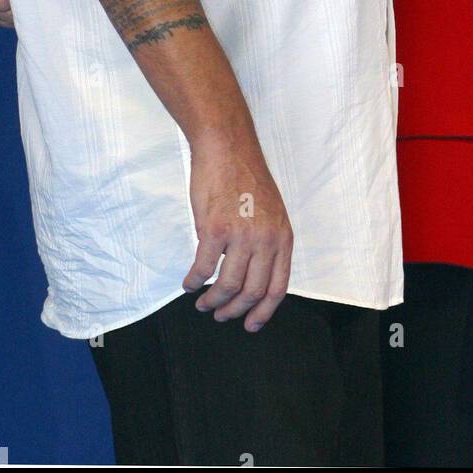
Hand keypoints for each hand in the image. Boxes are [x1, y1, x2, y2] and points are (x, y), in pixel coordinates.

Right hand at [184, 122, 292, 331]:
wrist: (228, 148)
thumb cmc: (246, 178)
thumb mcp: (270, 213)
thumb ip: (266, 243)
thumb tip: (252, 274)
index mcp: (282, 237)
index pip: (278, 287)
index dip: (264, 312)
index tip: (251, 325)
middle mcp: (265, 240)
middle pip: (252, 292)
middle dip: (234, 311)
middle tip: (221, 315)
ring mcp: (241, 236)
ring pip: (227, 286)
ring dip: (213, 301)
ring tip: (204, 303)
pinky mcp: (214, 230)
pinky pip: (203, 268)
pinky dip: (194, 281)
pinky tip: (189, 283)